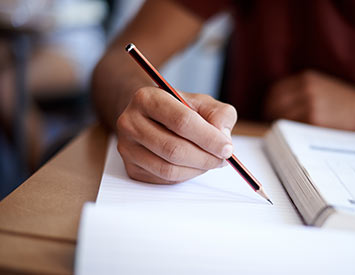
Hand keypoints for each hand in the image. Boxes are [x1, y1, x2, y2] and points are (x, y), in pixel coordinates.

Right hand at [116, 87, 236, 183]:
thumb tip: (223, 138)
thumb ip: (219, 114)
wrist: (151, 116)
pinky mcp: (131, 167)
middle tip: (223, 159)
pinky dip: (186, 175)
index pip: (181, 121)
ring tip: (211, 161)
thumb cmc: (179, 109)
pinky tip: (194, 165)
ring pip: (168, 168)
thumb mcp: (203, 103)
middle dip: (205, 157)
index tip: (227, 148)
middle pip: (174, 148)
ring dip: (197, 169)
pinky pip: (164, 179)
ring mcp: (127, 147)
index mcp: (147, 98)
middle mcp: (130, 122)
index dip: (208, 138)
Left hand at [264, 70, 354, 130]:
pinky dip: (289, 133)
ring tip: (282, 134)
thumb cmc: (344, 102)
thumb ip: (300, 91)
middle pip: (274, 104)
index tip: (269, 113)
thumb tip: (275, 106)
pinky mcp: (314, 120)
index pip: (275, 91)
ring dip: (278, 126)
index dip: (269, 104)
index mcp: (306, 78)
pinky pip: (292, 128)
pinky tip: (293, 137)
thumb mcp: (322, 86)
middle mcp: (306, 89)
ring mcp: (309, 105)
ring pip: (281, 117)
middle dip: (270, 116)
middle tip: (272, 127)